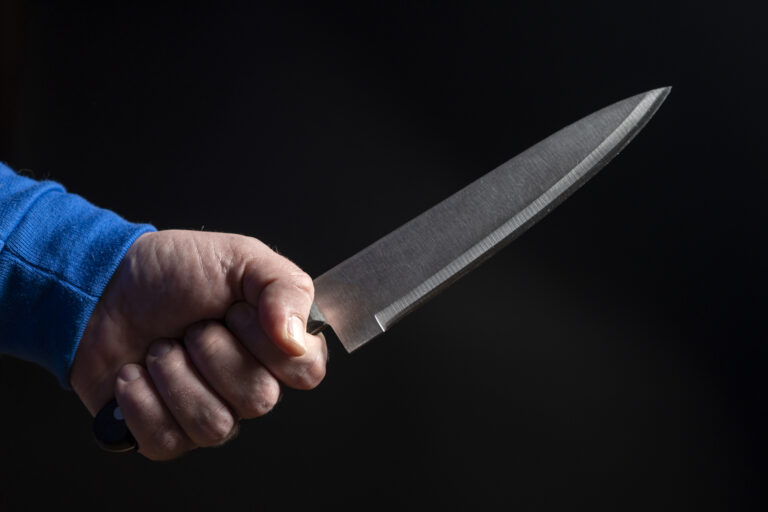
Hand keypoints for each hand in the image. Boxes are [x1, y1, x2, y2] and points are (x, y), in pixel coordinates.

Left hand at [70, 230, 326, 459]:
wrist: (103, 287)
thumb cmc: (173, 271)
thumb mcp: (241, 257)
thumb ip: (286, 288)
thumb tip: (296, 338)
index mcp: (276, 344)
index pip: (307, 371)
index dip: (270, 346)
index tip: (235, 311)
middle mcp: (249, 383)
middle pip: (260, 400)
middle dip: (213, 353)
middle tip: (192, 327)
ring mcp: (210, 411)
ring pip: (215, 425)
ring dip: (176, 375)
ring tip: (161, 347)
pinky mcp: (166, 433)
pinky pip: (169, 440)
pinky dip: (142, 399)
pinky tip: (135, 372)